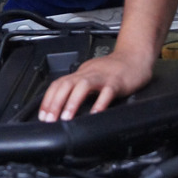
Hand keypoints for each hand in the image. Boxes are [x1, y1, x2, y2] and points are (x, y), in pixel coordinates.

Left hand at [38, 49, 153, 121]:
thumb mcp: (91, 76)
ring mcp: (102, 77)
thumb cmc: (113, 69)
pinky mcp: (117, 82)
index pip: (58, 84)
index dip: (48, 99)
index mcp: (80, 74)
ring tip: (65, 118)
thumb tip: (64, 106)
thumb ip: (79, 88)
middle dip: (55, 102)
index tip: (43, 115)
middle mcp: (88, 74)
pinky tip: (94, 114)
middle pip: (66, 84)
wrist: (134, 58)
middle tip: (49, 119)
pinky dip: (100, 103)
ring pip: (83, 86)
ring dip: (72, 102)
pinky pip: (107, 92)